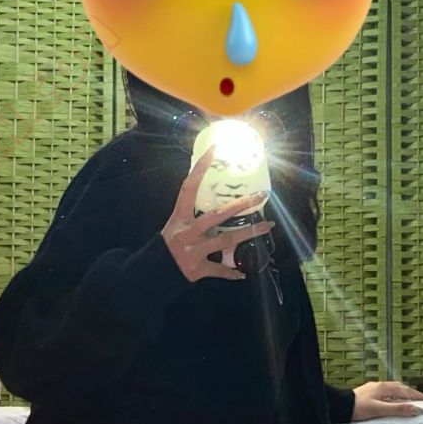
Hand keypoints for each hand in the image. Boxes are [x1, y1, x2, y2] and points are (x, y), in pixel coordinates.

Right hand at [161, 146, 273, 282]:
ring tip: (268, 226)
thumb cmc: (168, 245)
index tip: (214, 150)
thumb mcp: (176, 226)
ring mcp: (193, 251)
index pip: (189, 188)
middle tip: (260, 196)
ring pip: (226, 241)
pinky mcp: (198, 269)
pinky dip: (231, 272)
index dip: (200, 169)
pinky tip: (243, 273)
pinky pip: (219, 270)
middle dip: (240, 205)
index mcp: (180, 218)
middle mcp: (187, 233)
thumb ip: (193, 216)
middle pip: (217, 216)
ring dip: (249, 233)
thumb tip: (217, 202)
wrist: (154, 272)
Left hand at [351, 381, 422, 421]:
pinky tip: (394, 404)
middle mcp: (380, 386)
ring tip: (413, 403)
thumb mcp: (379, 409)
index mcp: (384, 387)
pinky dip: (395, 398)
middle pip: (402, 389)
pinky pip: (387, 395)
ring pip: (394, 391)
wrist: (339, 407)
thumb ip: (398, 409)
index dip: (420, 397)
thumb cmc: (356, 408)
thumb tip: (417, 409)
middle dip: (414, 395)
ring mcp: (374, 389)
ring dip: (405, 396)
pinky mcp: (369, 395)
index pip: (408, 391)